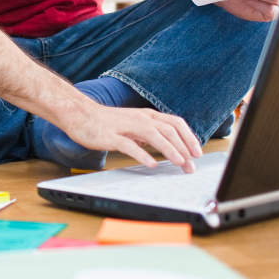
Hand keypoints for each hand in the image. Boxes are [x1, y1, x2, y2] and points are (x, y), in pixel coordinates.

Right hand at [62, 105, 202, 172]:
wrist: (80, 115)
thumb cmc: (107, 122)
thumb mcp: (134, 124)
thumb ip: (150, 133)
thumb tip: (170, 146)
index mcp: (147, 116)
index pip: (175, 123)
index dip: (189, 137)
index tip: (197, 152)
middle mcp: (140, 118)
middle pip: (168, 129)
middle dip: (183, 147)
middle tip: (192, 164)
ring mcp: (126, 127)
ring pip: (154, 135)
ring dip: (169, 149)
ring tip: (179, 162)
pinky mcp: (111, 136)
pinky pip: (129, 145)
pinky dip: (142, 154)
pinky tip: (151, 164)